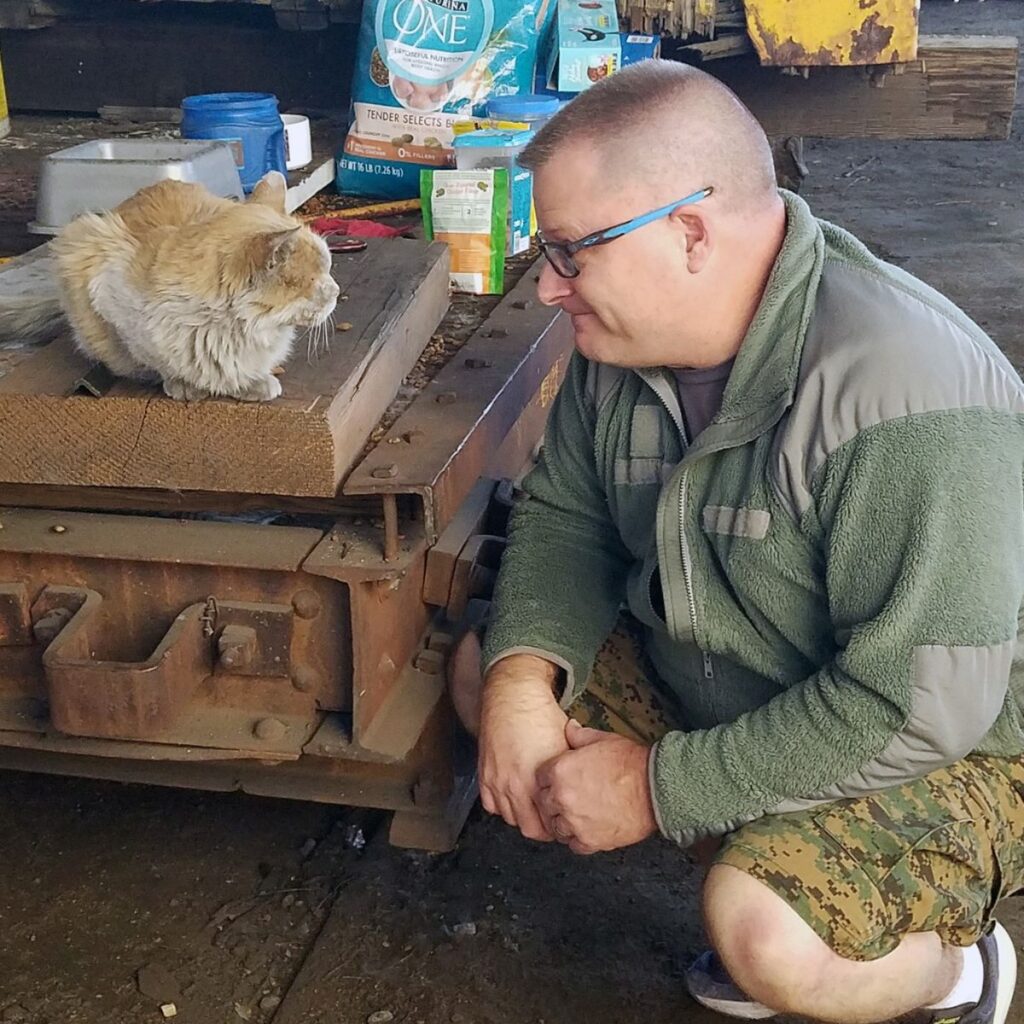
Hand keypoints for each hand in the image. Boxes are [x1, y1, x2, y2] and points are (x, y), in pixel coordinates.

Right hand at [478, 655, 569, 841]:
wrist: (514, 696)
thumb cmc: (542, 717)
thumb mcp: (566, 747)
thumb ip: (569, 775)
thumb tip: (579, 791)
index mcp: (537, 781)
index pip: (549, 824)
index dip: (560, 826)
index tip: (565, 821)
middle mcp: (513, 785)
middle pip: (529, 829)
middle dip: (543, 828)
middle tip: (553, 821)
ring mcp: (496, 781)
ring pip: (509, 819)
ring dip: (522, 817)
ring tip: (535, 810)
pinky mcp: (484, 774)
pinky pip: (491, 805)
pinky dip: (503, 806)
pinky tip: (514, 798)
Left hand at [536, 720, 657, 854]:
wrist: (656, 788)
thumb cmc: (632, 764)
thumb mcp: (603, 739)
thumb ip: (580, 735)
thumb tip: (570, 728)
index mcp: (561, 771)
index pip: (539, 778)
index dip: (549, 779)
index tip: (556, 781)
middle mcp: (563, 798)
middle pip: (544, 804)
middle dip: (553, 801)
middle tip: (567, 799)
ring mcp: (575, 822)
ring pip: (556, 826)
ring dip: (563, 821)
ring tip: (577, 815)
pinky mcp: (590, 841)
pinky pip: (573, 845)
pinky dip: (578, 839)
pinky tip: (587, 829)